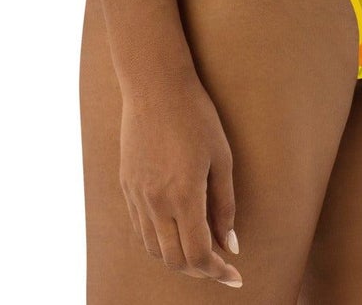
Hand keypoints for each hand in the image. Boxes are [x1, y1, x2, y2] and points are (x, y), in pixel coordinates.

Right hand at [118, 72, 243, 287]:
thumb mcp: (221, 157)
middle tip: (219, 265)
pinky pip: (140, 228)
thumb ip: (225, 204)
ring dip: (177, 257)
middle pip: (174, 260)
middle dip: (199, 270)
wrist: (155, 85)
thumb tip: (230, 245)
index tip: (235, 275)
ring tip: (198, 249)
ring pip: (153, 249)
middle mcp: (155, 202)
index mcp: (183, 196)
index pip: (198, 255)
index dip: (218, 272)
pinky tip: (174, 230)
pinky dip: (158, 240)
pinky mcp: (126, 185)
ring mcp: (137, 195)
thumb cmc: (196, 116)